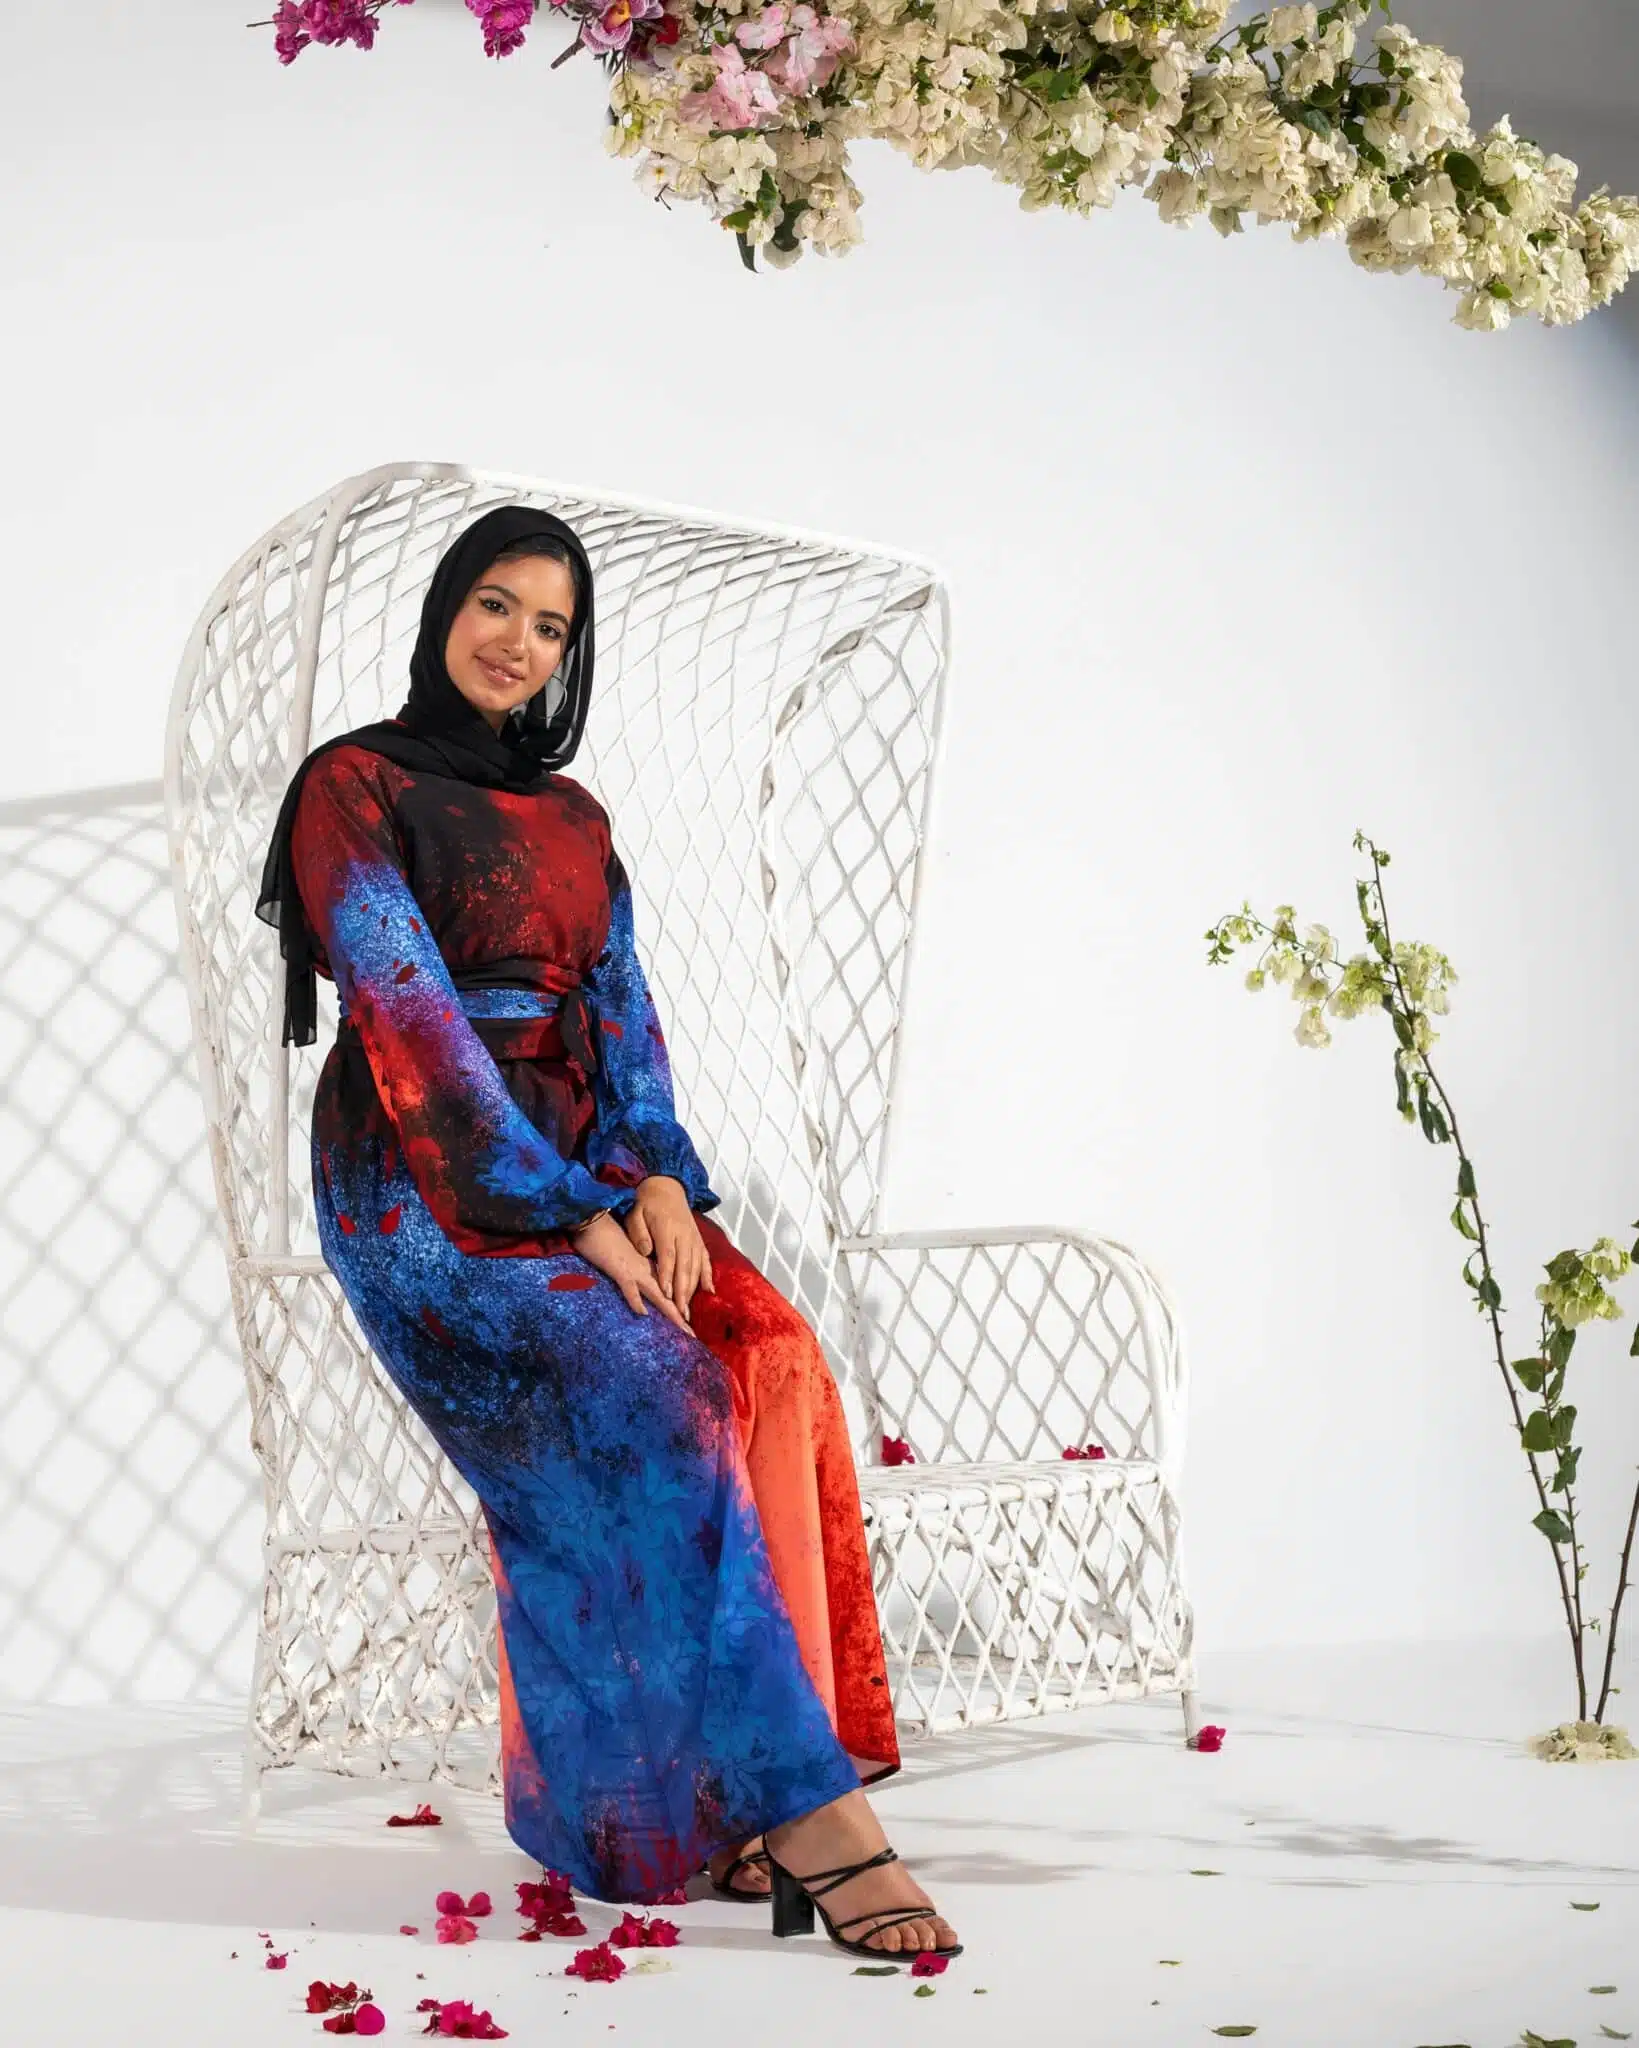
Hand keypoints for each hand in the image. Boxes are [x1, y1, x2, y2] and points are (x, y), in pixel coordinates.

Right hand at [570, 1211, 689, 1330]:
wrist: (595, 1220)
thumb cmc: (607, 1239)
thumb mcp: (624, 1258)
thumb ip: (634, 1273)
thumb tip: (641, 1292)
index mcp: (648, 1268)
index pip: (666, 1291)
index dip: (677, 1307)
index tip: (686, 1324)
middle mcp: (646, 1271)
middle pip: (667, 1297)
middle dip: (680, 1316)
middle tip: (692, 1334)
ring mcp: (634, 1270)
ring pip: (657, 1294)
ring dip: (670, 1311)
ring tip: (683, 1327)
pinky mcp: (620, 1269)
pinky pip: (629, 1288)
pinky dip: (635, 1301)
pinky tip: (643, 1312)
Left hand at [623, 1176, 714, 1322]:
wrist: (666, 1186)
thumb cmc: (646, 1202)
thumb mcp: (635, 1212)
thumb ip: (639, 1232)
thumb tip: (645, 1252)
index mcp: (667, 1228)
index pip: (668, 1255)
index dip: (668, 1275)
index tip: (666, 1294)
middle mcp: (684, 1235)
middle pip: (685, 1266)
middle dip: (683, 1290)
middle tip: (680, 1312)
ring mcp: (694, 1238)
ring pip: (696, 1266)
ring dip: (693, 1288)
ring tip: (688, 1309)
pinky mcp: (698, 1240)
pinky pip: (705, 1259)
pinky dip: (708, 1275)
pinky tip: (709, 1290)